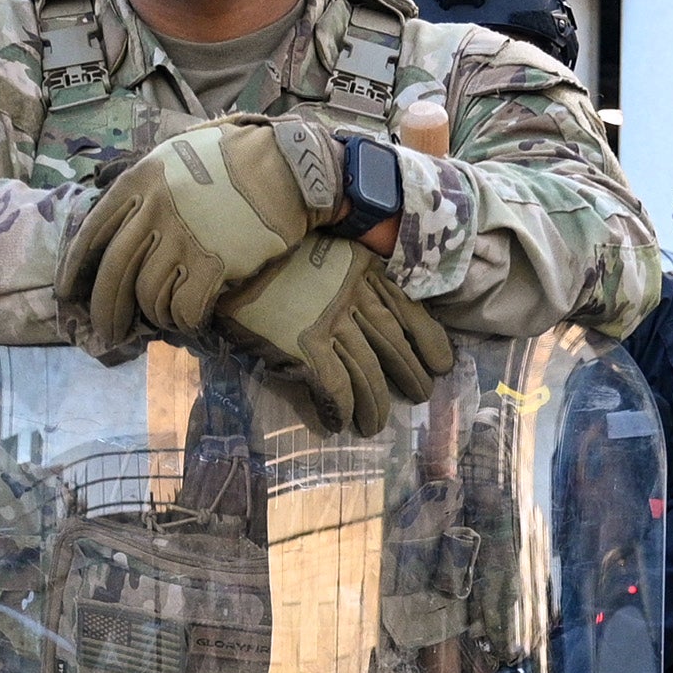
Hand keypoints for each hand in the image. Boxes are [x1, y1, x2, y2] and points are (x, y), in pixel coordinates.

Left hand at [59, 116, 326, 352]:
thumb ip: (144, 183)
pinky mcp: (215, 264)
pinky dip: (181, 320)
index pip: (91, 234)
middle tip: (107, 331)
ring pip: (148, 295)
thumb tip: (115, 214)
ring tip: (160, 319)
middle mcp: (154, 212)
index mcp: (139, 183)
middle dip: (105, 309)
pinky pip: (184, 307)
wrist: (287, 167)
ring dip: (152, 315)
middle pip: (114, 273)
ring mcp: (184, 239)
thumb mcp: (176, 153)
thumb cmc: (233, 158)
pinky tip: (187, 319)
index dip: (75, 270)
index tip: (68, 293)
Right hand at [219, 237, 451, 432]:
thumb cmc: (271, 251)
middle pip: (393, 345)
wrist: (229, 247)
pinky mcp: (305, 345)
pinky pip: (334, 385)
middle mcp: (353, 298)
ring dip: (375, 404)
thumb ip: (344, 271)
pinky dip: (340, 408)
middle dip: (410, 375)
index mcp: (362, 271)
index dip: (428, 340)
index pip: (407, 310)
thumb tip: (361, 303)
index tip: (443, 364)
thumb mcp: (322, 249)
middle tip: (419, 397)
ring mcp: (330, 322)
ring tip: (374, 425)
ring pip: (367, 372)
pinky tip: (339, 423)